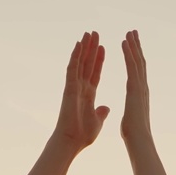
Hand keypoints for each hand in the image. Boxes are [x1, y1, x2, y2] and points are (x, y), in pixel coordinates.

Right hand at [53, 31, 109, 152]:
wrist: (71, 141)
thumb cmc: (82, 135)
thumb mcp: (97, 121)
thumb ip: (101, 113)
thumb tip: (106, 108)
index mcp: (88, 95)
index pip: (95, 73)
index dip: (99, 60)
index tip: (104, 47)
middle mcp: (80, 88)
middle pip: (87, 64)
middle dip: (92, 48)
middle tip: (96, 33)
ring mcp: (74, 86)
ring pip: (80, 62)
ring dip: (84, 47)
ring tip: (89, 32)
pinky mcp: (69, 87)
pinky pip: (72, 67)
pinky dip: (75, 55)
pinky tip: (79, 43)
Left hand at [121, 30, 152, 145]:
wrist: (139, 141)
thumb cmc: (134, 135)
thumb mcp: (132, 119)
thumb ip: (133, 112)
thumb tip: (133, 113)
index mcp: (139, 94)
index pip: (137, 73)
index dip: (135, 59)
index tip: (132, 47)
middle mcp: (142, 87)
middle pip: (140, 62)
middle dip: (137, 47)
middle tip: (133, 32)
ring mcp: (140, 86)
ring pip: (137, 60)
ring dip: (133, 45)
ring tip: (129, 32)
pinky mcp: (135, 88)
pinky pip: (131, 66)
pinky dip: (128, 53)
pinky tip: (123, 42)